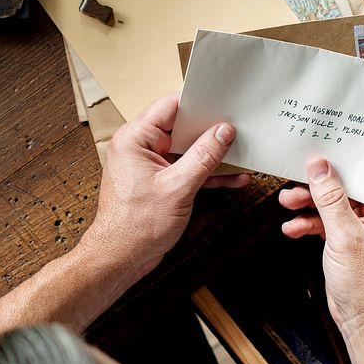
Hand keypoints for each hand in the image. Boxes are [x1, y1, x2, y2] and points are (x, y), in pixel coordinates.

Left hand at [91, 92, 249, 277]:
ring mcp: (150, 165)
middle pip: (181, 127)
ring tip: (242, 153)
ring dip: (213, 155)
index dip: (198, 104)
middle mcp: (139, 147)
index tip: (223, 104)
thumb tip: (223, 132)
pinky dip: (207, 174)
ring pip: (187, 150)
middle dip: (210, 130)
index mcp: (135, 139)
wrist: (120, 259)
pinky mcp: (159, 182)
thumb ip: (203, 157)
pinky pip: (186, 169)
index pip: (170, 106)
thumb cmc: (135, 226)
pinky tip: (233, 177)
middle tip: (239, 128)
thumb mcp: (177, 187)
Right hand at [279, 157, 363, 338]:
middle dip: (317, 190)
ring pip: (334, 208)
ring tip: (286, 203)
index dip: (341, 166)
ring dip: (309, 207)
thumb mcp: (345, 236)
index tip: (318, 157)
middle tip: (294, 184)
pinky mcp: (352, 244)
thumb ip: (330, 199)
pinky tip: (293, 228)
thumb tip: (320, 167)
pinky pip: (330, 226)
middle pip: (346, 191)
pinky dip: (311, 225)